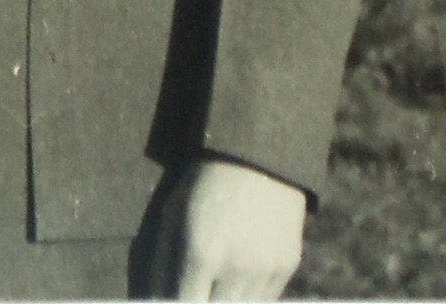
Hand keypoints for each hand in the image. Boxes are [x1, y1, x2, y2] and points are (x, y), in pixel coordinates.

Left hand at [154, 157, 306, 299]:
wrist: (257, 156)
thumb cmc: (203, 184)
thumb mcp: (173, 215)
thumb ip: (164, 264)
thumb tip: (157, 299)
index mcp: (200, 253)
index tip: (172, 301)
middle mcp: (235, 268)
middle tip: (195, 291)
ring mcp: (265, 271)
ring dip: (226, 301)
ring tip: (214, 285)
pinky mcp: (288, 268)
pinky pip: (265, 300)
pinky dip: (248, 297)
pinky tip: (237, 281)